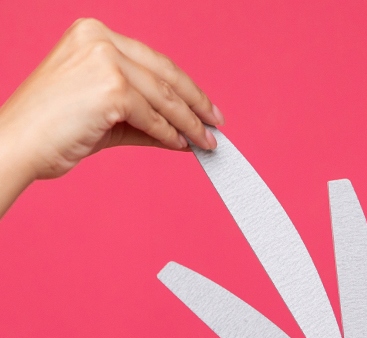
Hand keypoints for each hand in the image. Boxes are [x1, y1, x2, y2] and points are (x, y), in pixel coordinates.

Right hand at [0, 19, 220, 192]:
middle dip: (195, 102)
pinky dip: (170, 134)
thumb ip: (144, 114)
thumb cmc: (49, 129)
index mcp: (92, 34)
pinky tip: (181, 145)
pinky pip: (153, 117)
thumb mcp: (104, 112)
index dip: (183, 85)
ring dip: (189, 123)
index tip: (205, 105)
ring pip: (163, 97)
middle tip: (216, 123)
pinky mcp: (111, 89)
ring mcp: (104, 62)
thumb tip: (185, 129)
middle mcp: (98, 39)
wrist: (14, 145)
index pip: (152, 60)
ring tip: (205, 141)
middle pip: (164, 74)